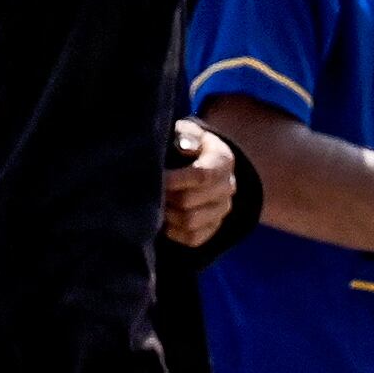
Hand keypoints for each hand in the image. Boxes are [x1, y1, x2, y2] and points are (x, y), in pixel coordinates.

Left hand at [160, 125, 239, 248]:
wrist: (202, 163)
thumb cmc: (188, 145)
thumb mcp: (187, 133)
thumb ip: (186, 135)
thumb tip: (184, 145)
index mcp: (223, 161)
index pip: (202, 175)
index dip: (174, 179)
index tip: (155, 177)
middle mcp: (228, 188)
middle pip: (190, 201)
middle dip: (164, 198)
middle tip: (145, 193)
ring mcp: (222, 210)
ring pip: (190, 222)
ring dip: (166, 215)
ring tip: (152, 205)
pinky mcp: (213, 228)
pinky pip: (192, 239)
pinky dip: (173, 232)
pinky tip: (162, 219)